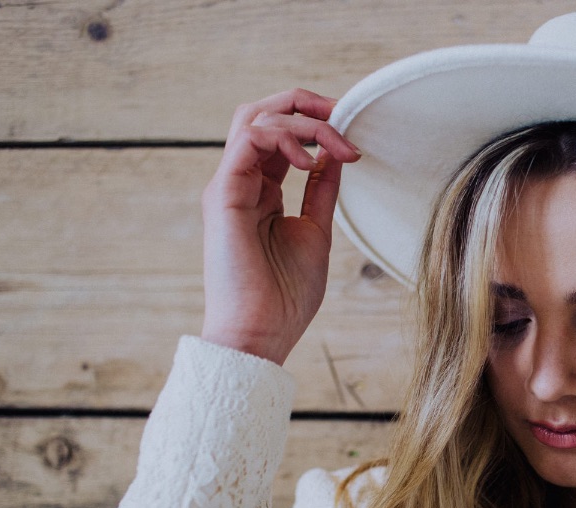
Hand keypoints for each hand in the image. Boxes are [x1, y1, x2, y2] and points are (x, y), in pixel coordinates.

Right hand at [200, 88, 359, 365]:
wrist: (260, 335)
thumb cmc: (285, 297)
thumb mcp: (316, 231)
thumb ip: (322, 191)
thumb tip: (336, 155)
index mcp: (261, 190)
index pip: (281, 134)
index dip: (316, 121)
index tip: (351, 133)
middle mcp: (241, 181)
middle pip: (262, 113)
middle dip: (305, 104)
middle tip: (345, 114)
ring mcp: (229, 185)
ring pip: (255, 118)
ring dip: (303, 121)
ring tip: (338, 144)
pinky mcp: (223, 194)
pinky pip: (248, 140)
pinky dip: (284, 138)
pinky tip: (311, 161)